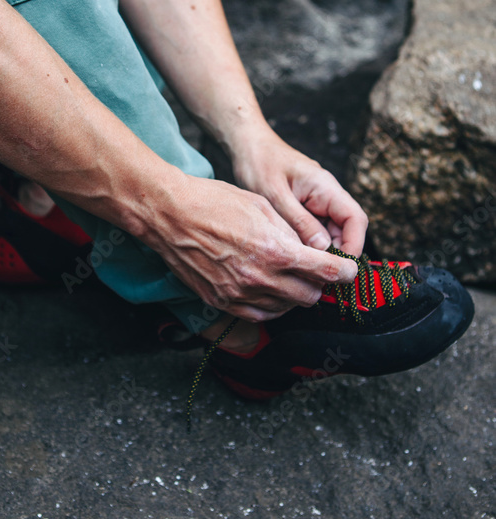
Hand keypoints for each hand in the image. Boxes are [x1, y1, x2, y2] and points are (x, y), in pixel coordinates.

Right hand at [144, 174, 359, 322]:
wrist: (170, 215)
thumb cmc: (213, 202)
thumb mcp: (261, 205)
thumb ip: (290, 232)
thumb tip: (310, 249)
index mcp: (275, 250)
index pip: (326, 272)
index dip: (344, 272)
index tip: (348, 271)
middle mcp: (260, 278)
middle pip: (310, 295)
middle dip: (318, 283)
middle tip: (313, 269)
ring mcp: (240, 294)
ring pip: (286, 308)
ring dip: (293, 294)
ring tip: (286, 275)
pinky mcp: (222, 303)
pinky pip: (260, 315)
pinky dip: (271, 304)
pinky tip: (267, 287)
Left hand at [231, 124, 367, 257]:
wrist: (247, 145)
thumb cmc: (260, 163)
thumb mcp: (276, 195)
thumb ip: (300, 221)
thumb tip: (323, 249)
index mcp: (325, 187)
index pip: (355, 219)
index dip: (353, 246)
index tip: (339, 268)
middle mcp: (326, 195)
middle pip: (346, 230)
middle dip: (336, 254)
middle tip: (317, 277)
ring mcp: (316, 202)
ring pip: (330, 233)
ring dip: (320, 252)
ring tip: (303, 270)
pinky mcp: (304, 208)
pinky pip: (314, 231)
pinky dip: (307, 245)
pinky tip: (292, 257)